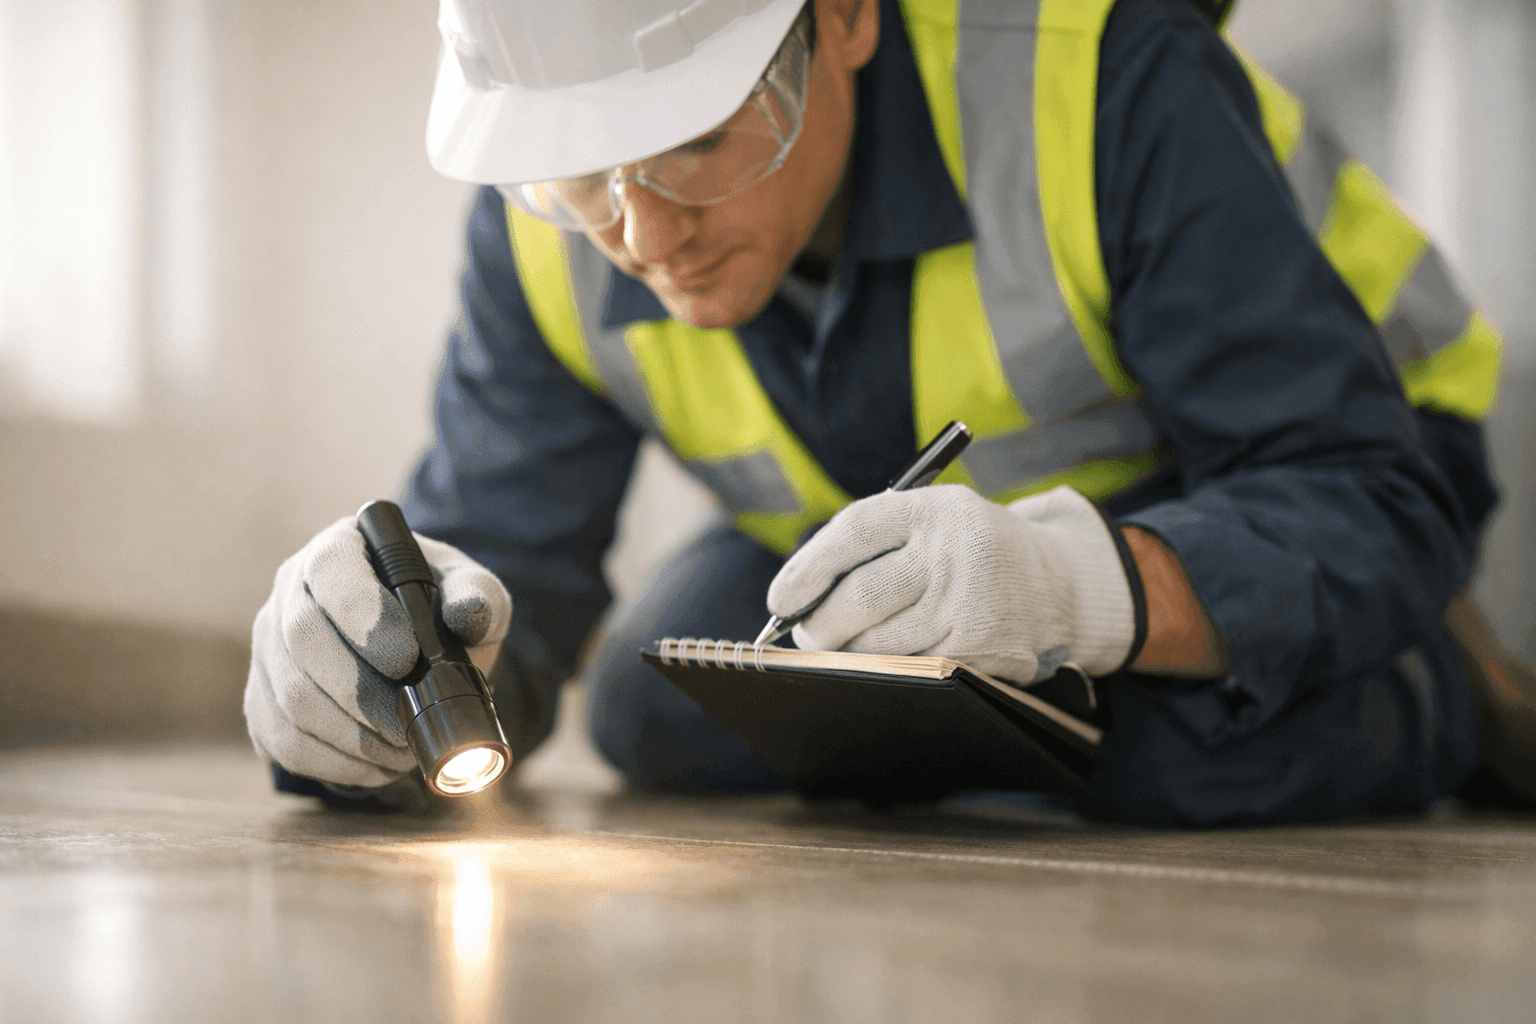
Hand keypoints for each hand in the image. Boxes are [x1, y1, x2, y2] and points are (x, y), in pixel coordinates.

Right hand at [244, 517, 511, 786]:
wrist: (417, 652)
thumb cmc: (441, 611)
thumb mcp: (470, 593)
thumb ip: (478, 595)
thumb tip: (469, 614)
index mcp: (340, 548)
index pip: (331, 570)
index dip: (363, 618)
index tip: (408, 660)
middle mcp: (290, 590)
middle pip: (303, 639)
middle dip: (361, 692)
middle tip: (408, 724)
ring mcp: (268, 647)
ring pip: (291, 698)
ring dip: (351, 736)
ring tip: (402, 750)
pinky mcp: (263, 700)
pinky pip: (284, 740)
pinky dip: (334, 763)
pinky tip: (377, 767)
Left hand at [766, 485, 1137, 683]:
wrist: (1061, 583)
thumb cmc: (970, 550)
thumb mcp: (934, 520)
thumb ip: (874, 543)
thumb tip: (796, 597)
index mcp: (936, 509)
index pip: (855, 531)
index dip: (808, 568)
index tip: (779, 599)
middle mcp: (956, 552)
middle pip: (862, 595)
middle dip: (820, 623)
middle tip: (805, 634)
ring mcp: (972, 603)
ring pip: (882, 642)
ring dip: (849, 652)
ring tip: (839, 648)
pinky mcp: (984, 649)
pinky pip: (913, 667)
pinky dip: (888, 669)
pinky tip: (882, 663)